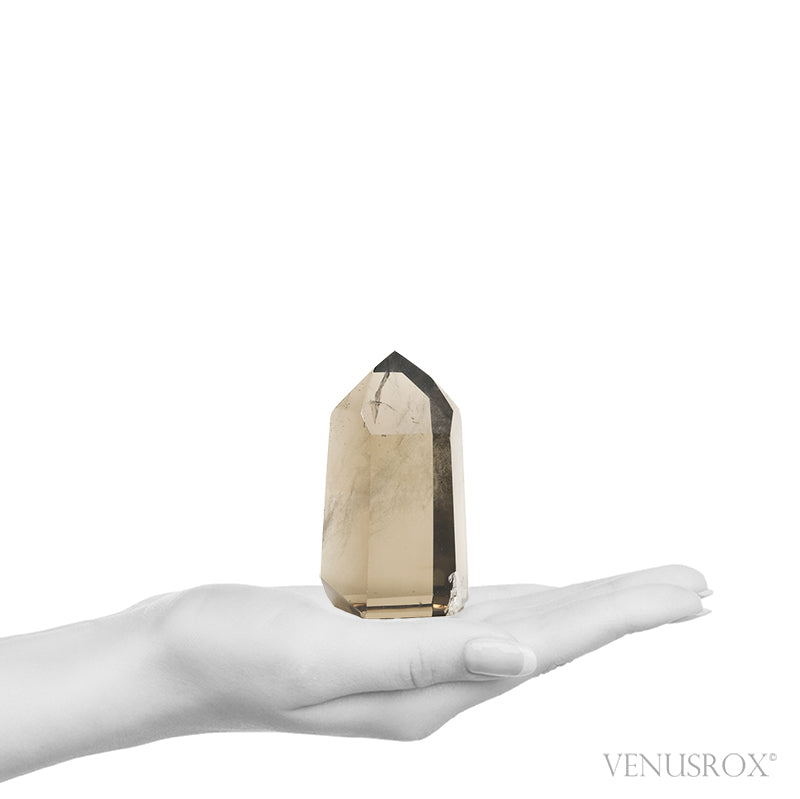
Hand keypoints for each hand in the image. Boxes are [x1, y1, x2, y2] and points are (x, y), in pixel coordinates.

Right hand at [153, 564, 710, 741]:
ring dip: (585, 602)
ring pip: (524, 622)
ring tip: (639, 592)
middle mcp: (437, 679)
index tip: (689, 593)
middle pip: (555, 636)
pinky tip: (546, 597)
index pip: (552, 645)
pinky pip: (479, 611)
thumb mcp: (327, 660)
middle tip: (695, 586)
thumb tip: (524, 662)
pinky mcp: (392, 632)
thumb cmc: (238, 653)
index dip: (624, 614)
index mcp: (432, 691)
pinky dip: (529, 598)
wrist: (181, 650)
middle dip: (626, 607)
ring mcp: (415, 656)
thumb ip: (426, 660)